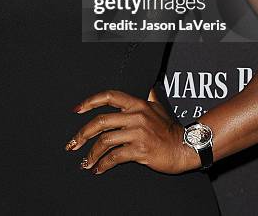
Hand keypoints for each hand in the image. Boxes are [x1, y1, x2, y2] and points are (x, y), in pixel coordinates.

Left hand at [64, 89, 193, 174]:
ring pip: (105, 141)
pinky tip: (98, 169)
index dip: (90, 101)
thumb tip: (148, 88)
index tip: (76, 110)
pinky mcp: (140, 150)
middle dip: (83, 134)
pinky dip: (104, 164)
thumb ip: (150, 97)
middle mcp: (136, 116)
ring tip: (85, 162)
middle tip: (72, 144)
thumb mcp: (159, 107)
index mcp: (137, 104)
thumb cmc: (170, 128)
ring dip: (91, 154)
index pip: (109, 97)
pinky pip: (115, 157)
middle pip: (101, 121)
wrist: (185, 146)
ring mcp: (137, 133)